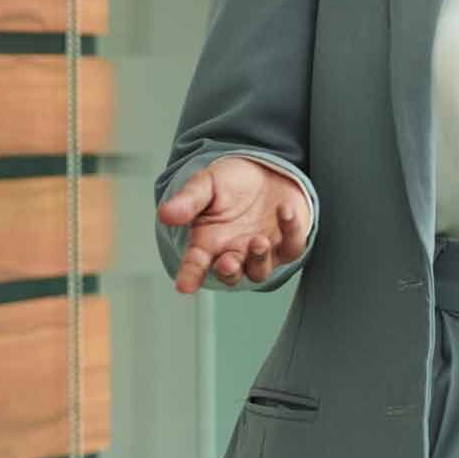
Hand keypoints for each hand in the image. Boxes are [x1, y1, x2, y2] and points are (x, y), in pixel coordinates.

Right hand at [156, 154, 310, 293]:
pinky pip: (293, 246)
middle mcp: (234, 252)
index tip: (184, 286)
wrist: (264, 170)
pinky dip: (291, 231)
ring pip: (260, 271)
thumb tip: (165, 214)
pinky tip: (285, 210)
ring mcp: (262, 252)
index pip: (195, 264)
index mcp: (208, 242)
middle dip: (228, 271)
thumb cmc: (230, 182)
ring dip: (259, 259)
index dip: (189, 276)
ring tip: (258, 241)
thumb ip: (189, 200)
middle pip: (230, 274)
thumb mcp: (206, 184)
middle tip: (227, 262)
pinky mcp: (288, 243)